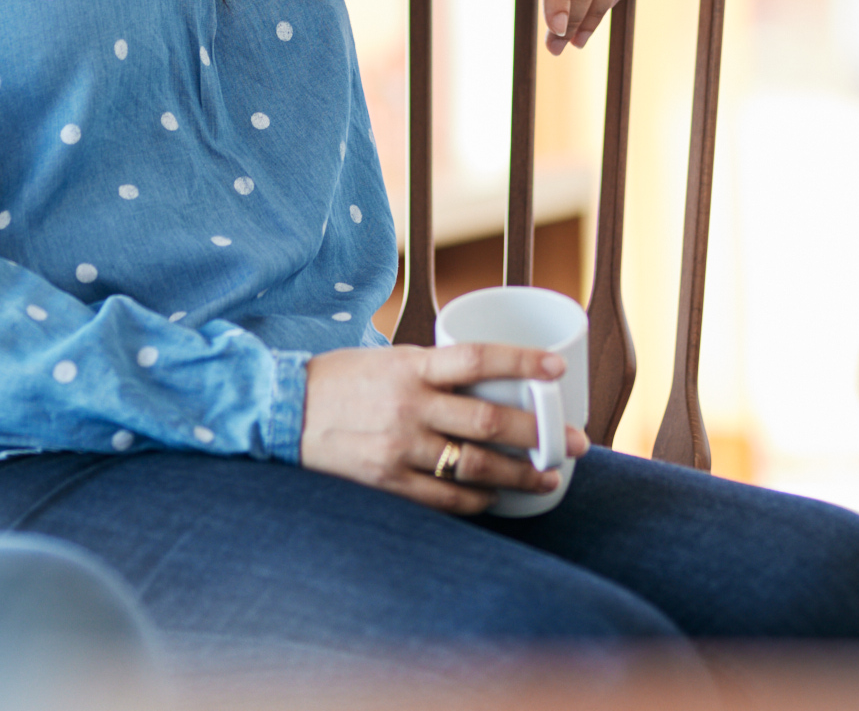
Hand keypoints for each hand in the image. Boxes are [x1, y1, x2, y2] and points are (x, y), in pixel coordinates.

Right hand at [299, 343, 588, 513]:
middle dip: (540, 432)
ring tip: (548, 477)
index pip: (477, 358)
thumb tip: (488, 376)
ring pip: (475, 466)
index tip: (559, 367)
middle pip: (488, 420)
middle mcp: (409, 406)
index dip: (522, 362)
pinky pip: (445, 498)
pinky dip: (477, 500)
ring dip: (520, 474)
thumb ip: (432, 369)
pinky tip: (497, 498)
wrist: (283, 412)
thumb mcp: (387, 358)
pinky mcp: (387, 482)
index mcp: (411, 366)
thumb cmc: (341, 380)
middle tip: (575, 441)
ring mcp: (399, 448)